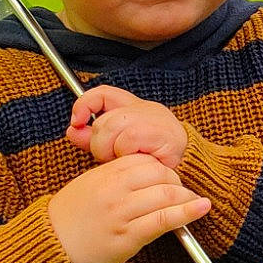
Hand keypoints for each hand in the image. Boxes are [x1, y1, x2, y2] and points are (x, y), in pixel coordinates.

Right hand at [48, 156, 210, 262]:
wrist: (50, 250)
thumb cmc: (70, 219)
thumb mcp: (87, 185)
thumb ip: (114, 175)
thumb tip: (149, 171)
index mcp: (103, 174)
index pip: (145, 160)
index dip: (162, 168)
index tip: (168, 177)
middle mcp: (113, 190)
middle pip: (160, 174)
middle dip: (176, 181)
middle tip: (181, 191)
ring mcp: (121, 214)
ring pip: (166, 195)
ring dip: (186, 197)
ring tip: (196, 201)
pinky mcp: (128, 237)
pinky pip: (164, 220)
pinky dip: (187, 213)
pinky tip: (201, 208)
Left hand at [67, 87, 189, 169]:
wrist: (190, 169)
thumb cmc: (153, 159)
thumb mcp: (116, 146)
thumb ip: (93, 138)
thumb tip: (72, 130)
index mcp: (135, 108)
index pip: (104, 93)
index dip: (85, 104)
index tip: (77, 122)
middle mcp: (146, 109)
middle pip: (104, 118)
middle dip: (100, 144)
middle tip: (112, 156)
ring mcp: (156, 120)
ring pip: (112, 127)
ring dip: (111, 150)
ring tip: (124, 159)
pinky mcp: (162, 135)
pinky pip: (129, 139)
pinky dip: (126, 153)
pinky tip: (137, 159)